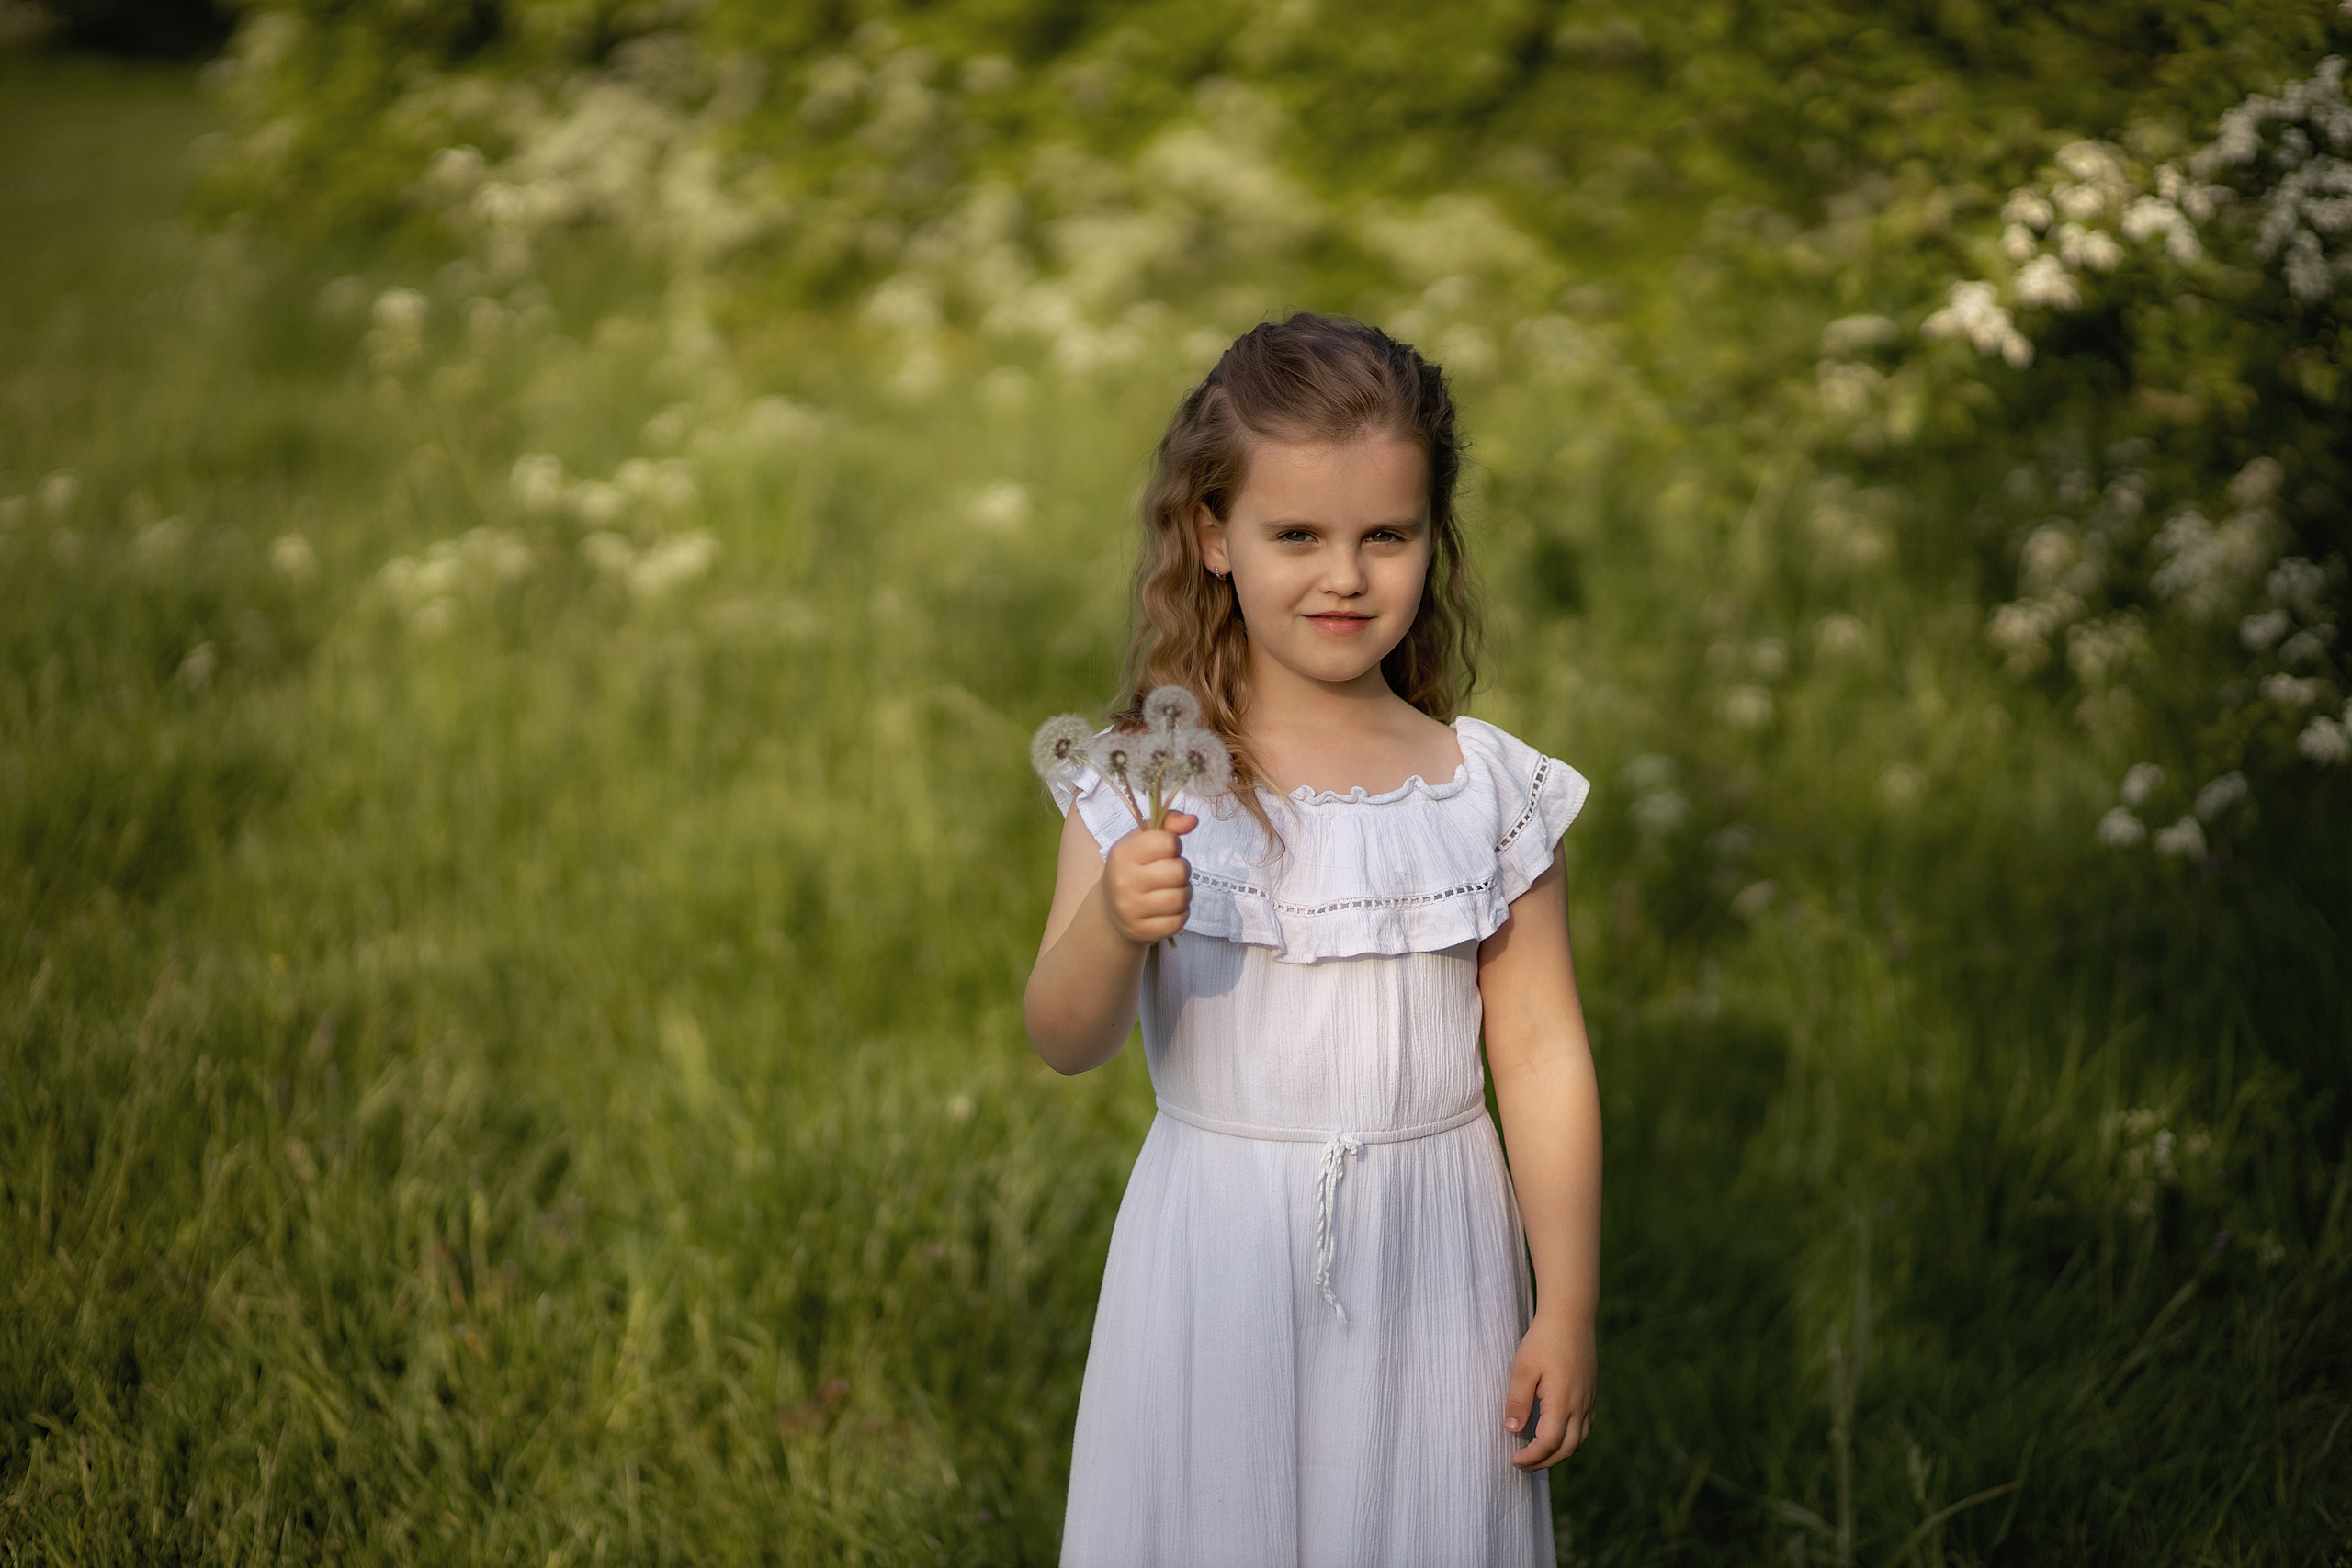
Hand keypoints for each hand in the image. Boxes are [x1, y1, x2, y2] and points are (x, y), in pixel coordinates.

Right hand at [1098, 811, 1195, 946]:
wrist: (1110, 912)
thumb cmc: (1132, 869)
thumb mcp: (1142, 842)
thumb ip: (1168, 824)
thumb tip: (1192, 820)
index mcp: (1123, 854)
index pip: (1168, 842)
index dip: (1173, 846)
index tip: (1164, 852)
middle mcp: (1123, 881)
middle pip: (1179, 870)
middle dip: (1181, 871)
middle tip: (1169, 875)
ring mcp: (1131, 909)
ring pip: (1182, 897)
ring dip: (1184, 893)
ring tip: (1171, 891)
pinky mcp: (1141, 932)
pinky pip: (1179, 921)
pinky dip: (1180, 914)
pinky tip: (1167, 910)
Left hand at [1504, 1310, 1595, 1469]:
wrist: (1571, 1316)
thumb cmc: (1543, 1340)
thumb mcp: (1523, 1369)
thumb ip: (1517, 1401)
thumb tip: (1512, 1430)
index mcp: (1563, 1402)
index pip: (1549, 1443)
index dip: (1532, 1457)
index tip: (1514, 1460)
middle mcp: (1580, 1405)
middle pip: (1567, 1448)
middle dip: (1545, 1462)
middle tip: (1523, 1464)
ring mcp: (1589, 1400)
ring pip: (1580, 1440)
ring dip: (1560, 1453)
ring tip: (1538, 1455)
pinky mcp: (1591, 1393)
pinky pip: (1585, 1427)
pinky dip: (1572, 1439)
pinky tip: (1557, 1435)